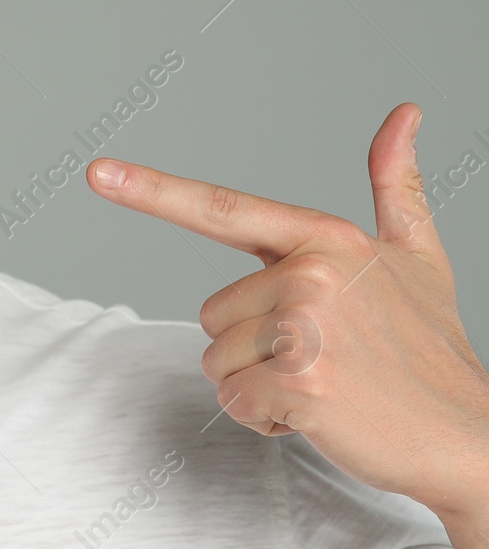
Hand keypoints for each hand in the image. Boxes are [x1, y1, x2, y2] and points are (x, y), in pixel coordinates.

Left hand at [86, 102, 488, 517]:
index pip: (222, 209)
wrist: (467, 436)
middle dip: (253, 347)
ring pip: (217, 360)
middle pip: (213, 314)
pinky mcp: (300, 382)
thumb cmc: (431, 349)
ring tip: (327, 386)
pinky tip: (320, 416)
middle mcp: (310, 273)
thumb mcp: (417, 257)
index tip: (97, 172)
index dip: (152, 190)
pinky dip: (266, 419)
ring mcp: (305, 327)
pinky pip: (234, 402)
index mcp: (327, 238)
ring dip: (258, 385)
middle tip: (325, 359)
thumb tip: (403, 113)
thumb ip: (396, 186)